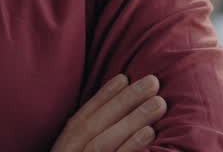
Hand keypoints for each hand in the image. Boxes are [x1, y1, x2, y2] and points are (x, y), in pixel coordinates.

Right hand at [51, 73, 165, 151]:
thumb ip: (85, 139)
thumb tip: (112, 114)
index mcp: (63, 148)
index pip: (81, 118)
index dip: (102, 96)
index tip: (124, 77)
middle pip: (94, 125)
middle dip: (124, 101)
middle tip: (152, 82)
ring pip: (103, 141)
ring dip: (132, 119)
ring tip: (159, 103)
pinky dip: (131, 146)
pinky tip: (149, 132)